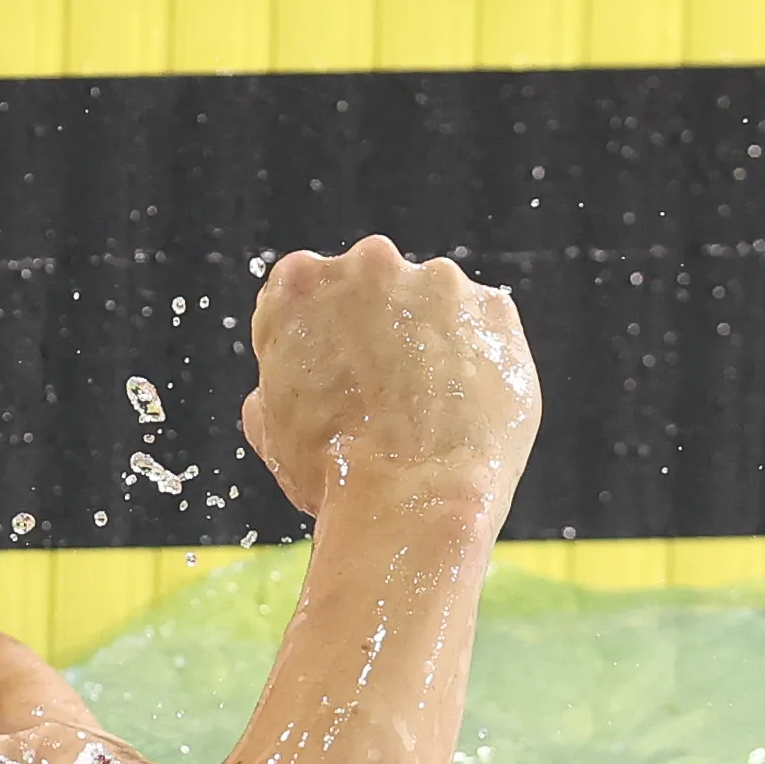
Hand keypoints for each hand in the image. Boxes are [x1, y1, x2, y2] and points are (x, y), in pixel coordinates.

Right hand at [240, 235, 538, 521]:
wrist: (412, 499)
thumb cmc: (331, 472)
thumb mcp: (270, 427)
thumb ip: (276, 384)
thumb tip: (282, 390)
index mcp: (299, 283)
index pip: (305, 292)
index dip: (316, 337)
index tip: (328, 372)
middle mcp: (369, 264)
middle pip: (372, 287)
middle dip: (375, 329)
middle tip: (379, 391)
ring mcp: (438, 282)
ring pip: (431, 303)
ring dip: (429, 339)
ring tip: (426, 406)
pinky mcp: (494, 309)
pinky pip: (483, 326)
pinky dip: (475, 356)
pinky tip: (462, 404)